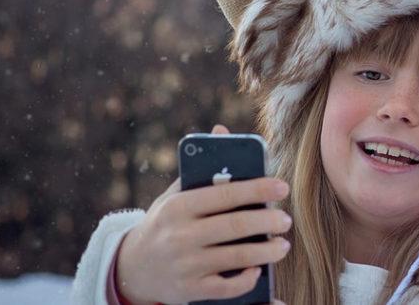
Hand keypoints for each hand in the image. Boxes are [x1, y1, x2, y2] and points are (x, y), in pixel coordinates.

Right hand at [115, 125, 292, 304]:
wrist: (132, 267)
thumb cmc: (166, 222)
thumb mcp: (175, 194)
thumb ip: (201, 168)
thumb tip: (222, 130)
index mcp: (179, 206)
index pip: (224, 194)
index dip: (257, 189)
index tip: (282, 186)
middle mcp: (180, 236)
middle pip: (234, 227)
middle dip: (266, 222)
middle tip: (286, 220)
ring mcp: (185, 265)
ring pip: (235, 258)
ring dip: (265, 252)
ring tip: (283, 245)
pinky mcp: (189, 290)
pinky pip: (225, 288)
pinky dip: (246, 280)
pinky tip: (258, 270)